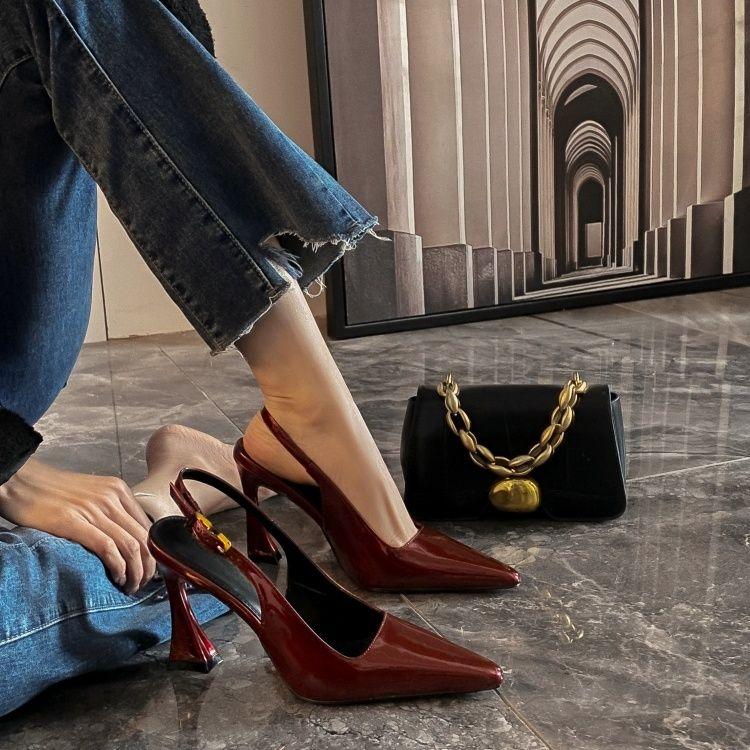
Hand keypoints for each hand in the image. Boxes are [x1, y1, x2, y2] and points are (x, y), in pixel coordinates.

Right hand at [0, 458, 155, 593]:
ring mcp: (94, 509)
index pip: (147, 526)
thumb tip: (126, 537)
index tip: (149, 568)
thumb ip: (110, 509)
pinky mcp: (74, 522)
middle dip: (148, 566)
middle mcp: (112, 498)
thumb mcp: (92, 493)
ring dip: (136, 572)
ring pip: (130, 546)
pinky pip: (107, 548)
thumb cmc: (53, 491)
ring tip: (131, 586)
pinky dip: (118, 567)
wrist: (21, 482)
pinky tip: (117, 578)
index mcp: (118, 490)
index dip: (152, 552)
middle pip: (143, 538)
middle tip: (142, 584)